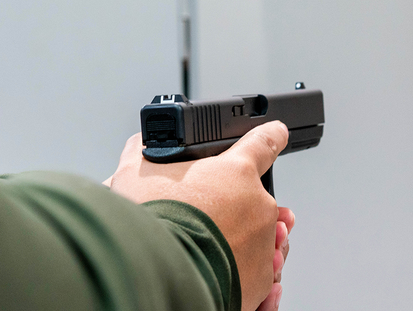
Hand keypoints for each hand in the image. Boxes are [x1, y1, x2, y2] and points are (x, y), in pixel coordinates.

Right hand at [105, 121, 288, 310]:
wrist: (154, 272)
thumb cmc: (149, 222)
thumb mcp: (135, 174)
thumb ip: (143, 154)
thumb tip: (140, 146)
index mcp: (237, 172)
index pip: (263, 143)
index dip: (270, 135)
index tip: (277, 132)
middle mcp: (258, 206)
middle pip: (261, 200)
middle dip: (242, 207)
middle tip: (218, 216)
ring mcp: (263, 244)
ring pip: (264, 239)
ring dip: (248, 240)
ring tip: (223, 246)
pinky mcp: (259, 279)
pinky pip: (260, 273)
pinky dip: (245, 272)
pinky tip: (227, 272)